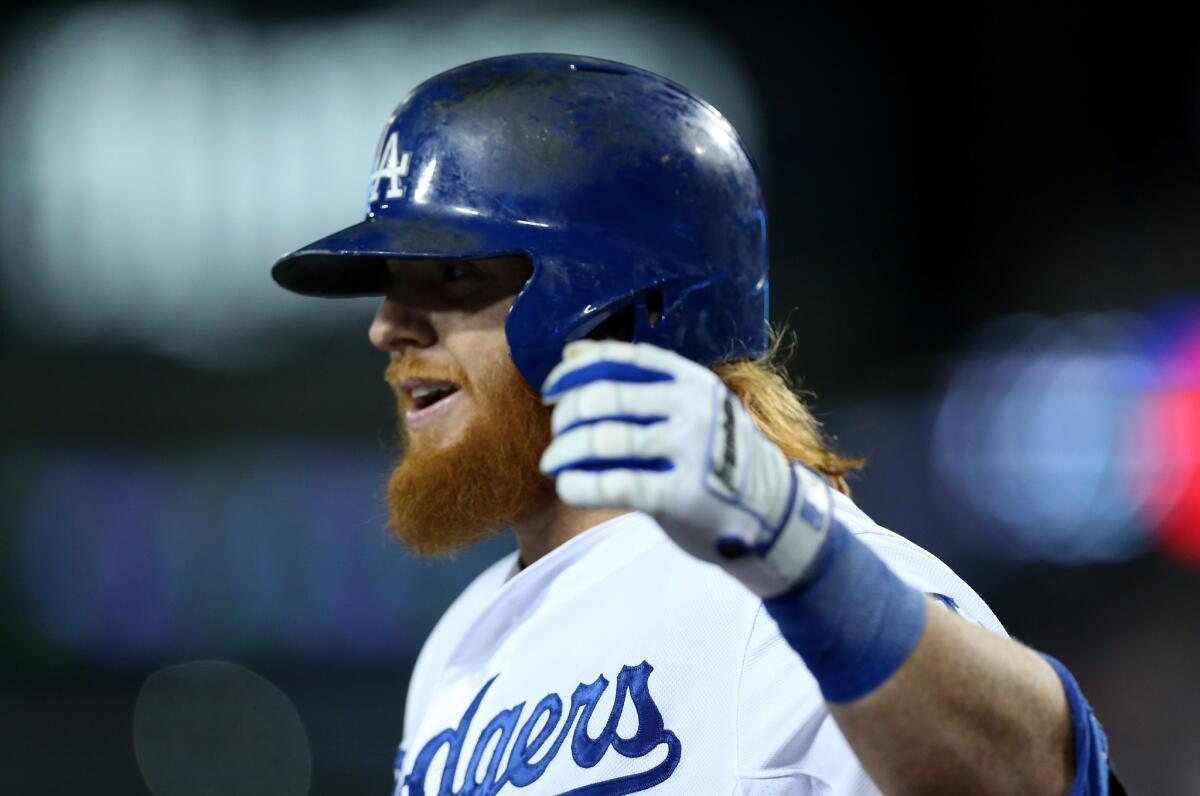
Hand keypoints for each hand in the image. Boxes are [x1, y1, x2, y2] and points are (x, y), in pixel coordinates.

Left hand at [539, 340, 835, 596]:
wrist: (774, 515)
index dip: (577, 370)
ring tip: (553, 463)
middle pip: (604, 398)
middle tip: (556, 433)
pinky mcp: (680, 496)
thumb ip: (646, 388)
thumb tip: (574, 354)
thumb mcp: (698, 411)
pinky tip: (568, 487)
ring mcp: (690, 452)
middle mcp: (692, 409)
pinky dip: (579, 485)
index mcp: (693, 381)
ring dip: (564, 451)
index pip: (622, 360)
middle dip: (567, 415)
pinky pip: (613, 484)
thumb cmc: (720, 460)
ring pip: (604, 439)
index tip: (552, 386)